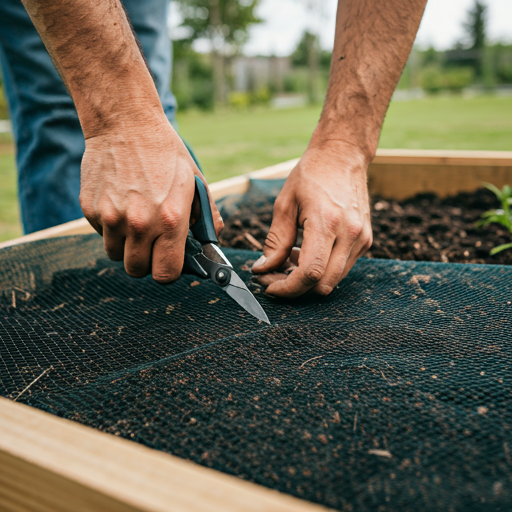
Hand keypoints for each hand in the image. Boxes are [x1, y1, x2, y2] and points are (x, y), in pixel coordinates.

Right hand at [80, 118, 222, 282]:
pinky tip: (119, 202)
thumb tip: (210, 245)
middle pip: (137, 270)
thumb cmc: (165, 153)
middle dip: (146, 261)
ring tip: (135, 219)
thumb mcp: (196, 182)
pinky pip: (100, 234)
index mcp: (170, 220)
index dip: (168, 271)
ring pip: (116, 255)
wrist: (126, 123)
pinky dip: (109, 227)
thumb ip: (206, 218)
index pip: (165, 274)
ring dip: (126, 245)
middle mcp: (139, 223)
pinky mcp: (90, 209)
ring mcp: (111, 217)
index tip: (168, 262)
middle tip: (151, 242)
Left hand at [251, 141, 371, 297]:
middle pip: (323, 285)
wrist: (343, 156)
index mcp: (327, 222)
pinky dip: (321, 271)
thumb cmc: (311, 175)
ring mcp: (362, 239)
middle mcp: (350, 234)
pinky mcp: (365, 241)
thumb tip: (263, 269)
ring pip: (333, 281)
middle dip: (295, 288)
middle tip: (274, 275)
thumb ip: (275, 241)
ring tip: (288, 260)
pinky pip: (341, 269)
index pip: (310, 274)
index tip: (269, 286)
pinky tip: (305, 253)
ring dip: (308, 280)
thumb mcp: (285, 204)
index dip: (288, 288)